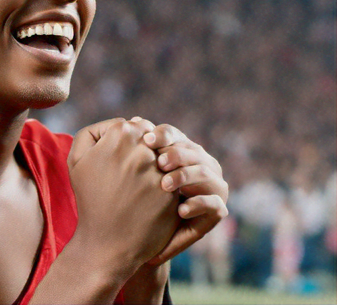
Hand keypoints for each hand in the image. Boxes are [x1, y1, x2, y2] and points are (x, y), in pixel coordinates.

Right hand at [67, 118, 179, 275]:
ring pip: (165, 158)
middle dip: (143, 151)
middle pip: (152, 140)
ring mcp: (160, 171)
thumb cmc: (90, 198)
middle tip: (130, 172)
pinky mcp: (173, 192)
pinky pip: (173, 180)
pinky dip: (165, 186)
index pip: (134, 125)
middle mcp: (144, 150)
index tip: (120, 157)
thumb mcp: (77, 160)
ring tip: (140, 185)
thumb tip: (122, 124)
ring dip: (156, 167)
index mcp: (121, 135)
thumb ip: (93, 132)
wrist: (106, 243)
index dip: (127, 142)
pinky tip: (149, 199)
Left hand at [142, 124, 228, 264]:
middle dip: (175, 154)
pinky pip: (214, 204)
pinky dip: (197, 204)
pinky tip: (180, 209)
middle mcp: (202, 163)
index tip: (145, 141)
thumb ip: (141, 148)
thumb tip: (135, 120)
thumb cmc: (142, 197)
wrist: (149, 235)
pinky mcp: (218, 209)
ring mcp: (213, 185)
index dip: (162, 136)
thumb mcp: (140, 171)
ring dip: (184, 177)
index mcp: (182, 149)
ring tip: (164, 185)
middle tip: (159, 163)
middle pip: (191, 151)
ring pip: (204, 172)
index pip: (174, 135)